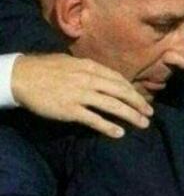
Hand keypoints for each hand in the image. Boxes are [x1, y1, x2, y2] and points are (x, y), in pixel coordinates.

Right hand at [11, 54, 151, 137]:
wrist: (22, 77)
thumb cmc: (46, 68)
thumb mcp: (72, 62)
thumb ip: (90, 70)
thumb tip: (107, 78)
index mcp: (91, 67)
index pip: (119, 80)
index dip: (133, 91)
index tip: (142, 99)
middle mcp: (89, 80)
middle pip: (121, 92)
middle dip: (139, 103)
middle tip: (150, 113)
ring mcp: (81, 95)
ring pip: (113, 106)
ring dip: (131, 115)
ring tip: (143, 124)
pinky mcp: (70, 110)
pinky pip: (94, 120)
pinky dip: (108, 127)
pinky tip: (119, 133)